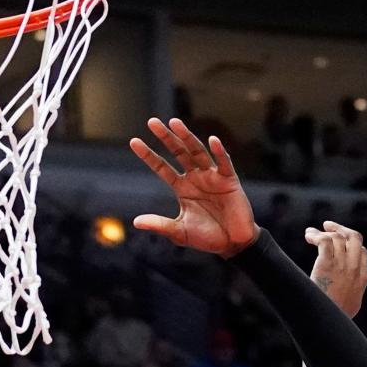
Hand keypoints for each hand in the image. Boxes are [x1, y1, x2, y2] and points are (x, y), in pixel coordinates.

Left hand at [129, 118, 257, 256]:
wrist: (232, 244)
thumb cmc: (207, 238)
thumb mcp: (180, 232)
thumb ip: (160, 224)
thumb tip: (135, 222)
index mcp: (182, 188)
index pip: (162, 167)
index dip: (149, 155)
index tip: (133, 142)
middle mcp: (196, 178)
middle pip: (179, 152)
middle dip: (166, 138)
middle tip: (152, 122)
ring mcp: (212, 177)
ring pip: (198, 152)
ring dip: (187, 137)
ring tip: (175, 123)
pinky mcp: (230, 180)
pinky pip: (224, 163)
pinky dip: (219, 152)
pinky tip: (212, 141)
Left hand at [304, 220, 366, 317]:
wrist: (327, 323)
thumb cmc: (338, 314)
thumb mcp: (355, 300)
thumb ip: (362, 284)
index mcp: (361, 276)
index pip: (362, 250)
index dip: (350, 241)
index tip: (339, 240)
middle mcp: (353, 268)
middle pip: (354, 237)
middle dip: (341, 228)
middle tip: (327, 225)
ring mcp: (341, 265)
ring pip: (337, 237)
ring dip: (323, 232)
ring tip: (310, 234)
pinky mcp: (326, 264)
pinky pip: (324, 241)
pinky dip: (316, 235)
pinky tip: (309, 237)